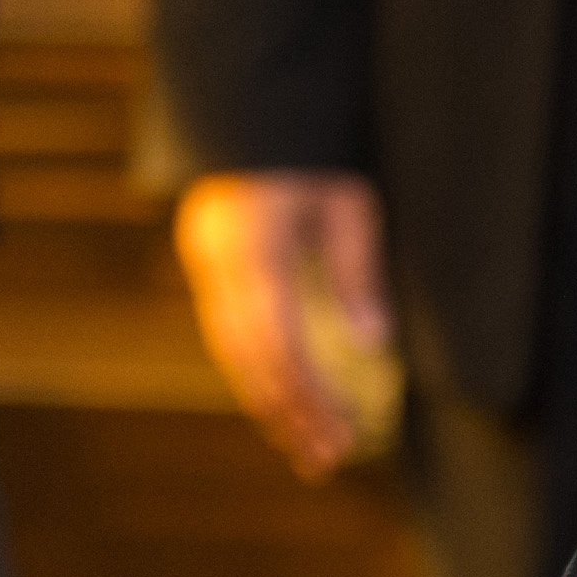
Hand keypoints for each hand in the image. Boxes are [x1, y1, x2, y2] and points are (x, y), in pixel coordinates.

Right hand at [175, 169, 392, 480]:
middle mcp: (219, 262)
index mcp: (256, 244)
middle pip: (249, 355)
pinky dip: (253, 374)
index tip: (339, 431)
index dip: (308, 391)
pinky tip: (278, 401)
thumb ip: (355, 272)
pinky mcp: (204, 268)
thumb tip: (372, 344)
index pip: (278, 338)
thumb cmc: (313, 158)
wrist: (254, 117)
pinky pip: (225, 335)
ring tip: (304, 446)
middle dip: (289, 411)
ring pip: (230, 351)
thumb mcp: (348, 204)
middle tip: (325, 459)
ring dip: (268, 402)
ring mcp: (204, 265)